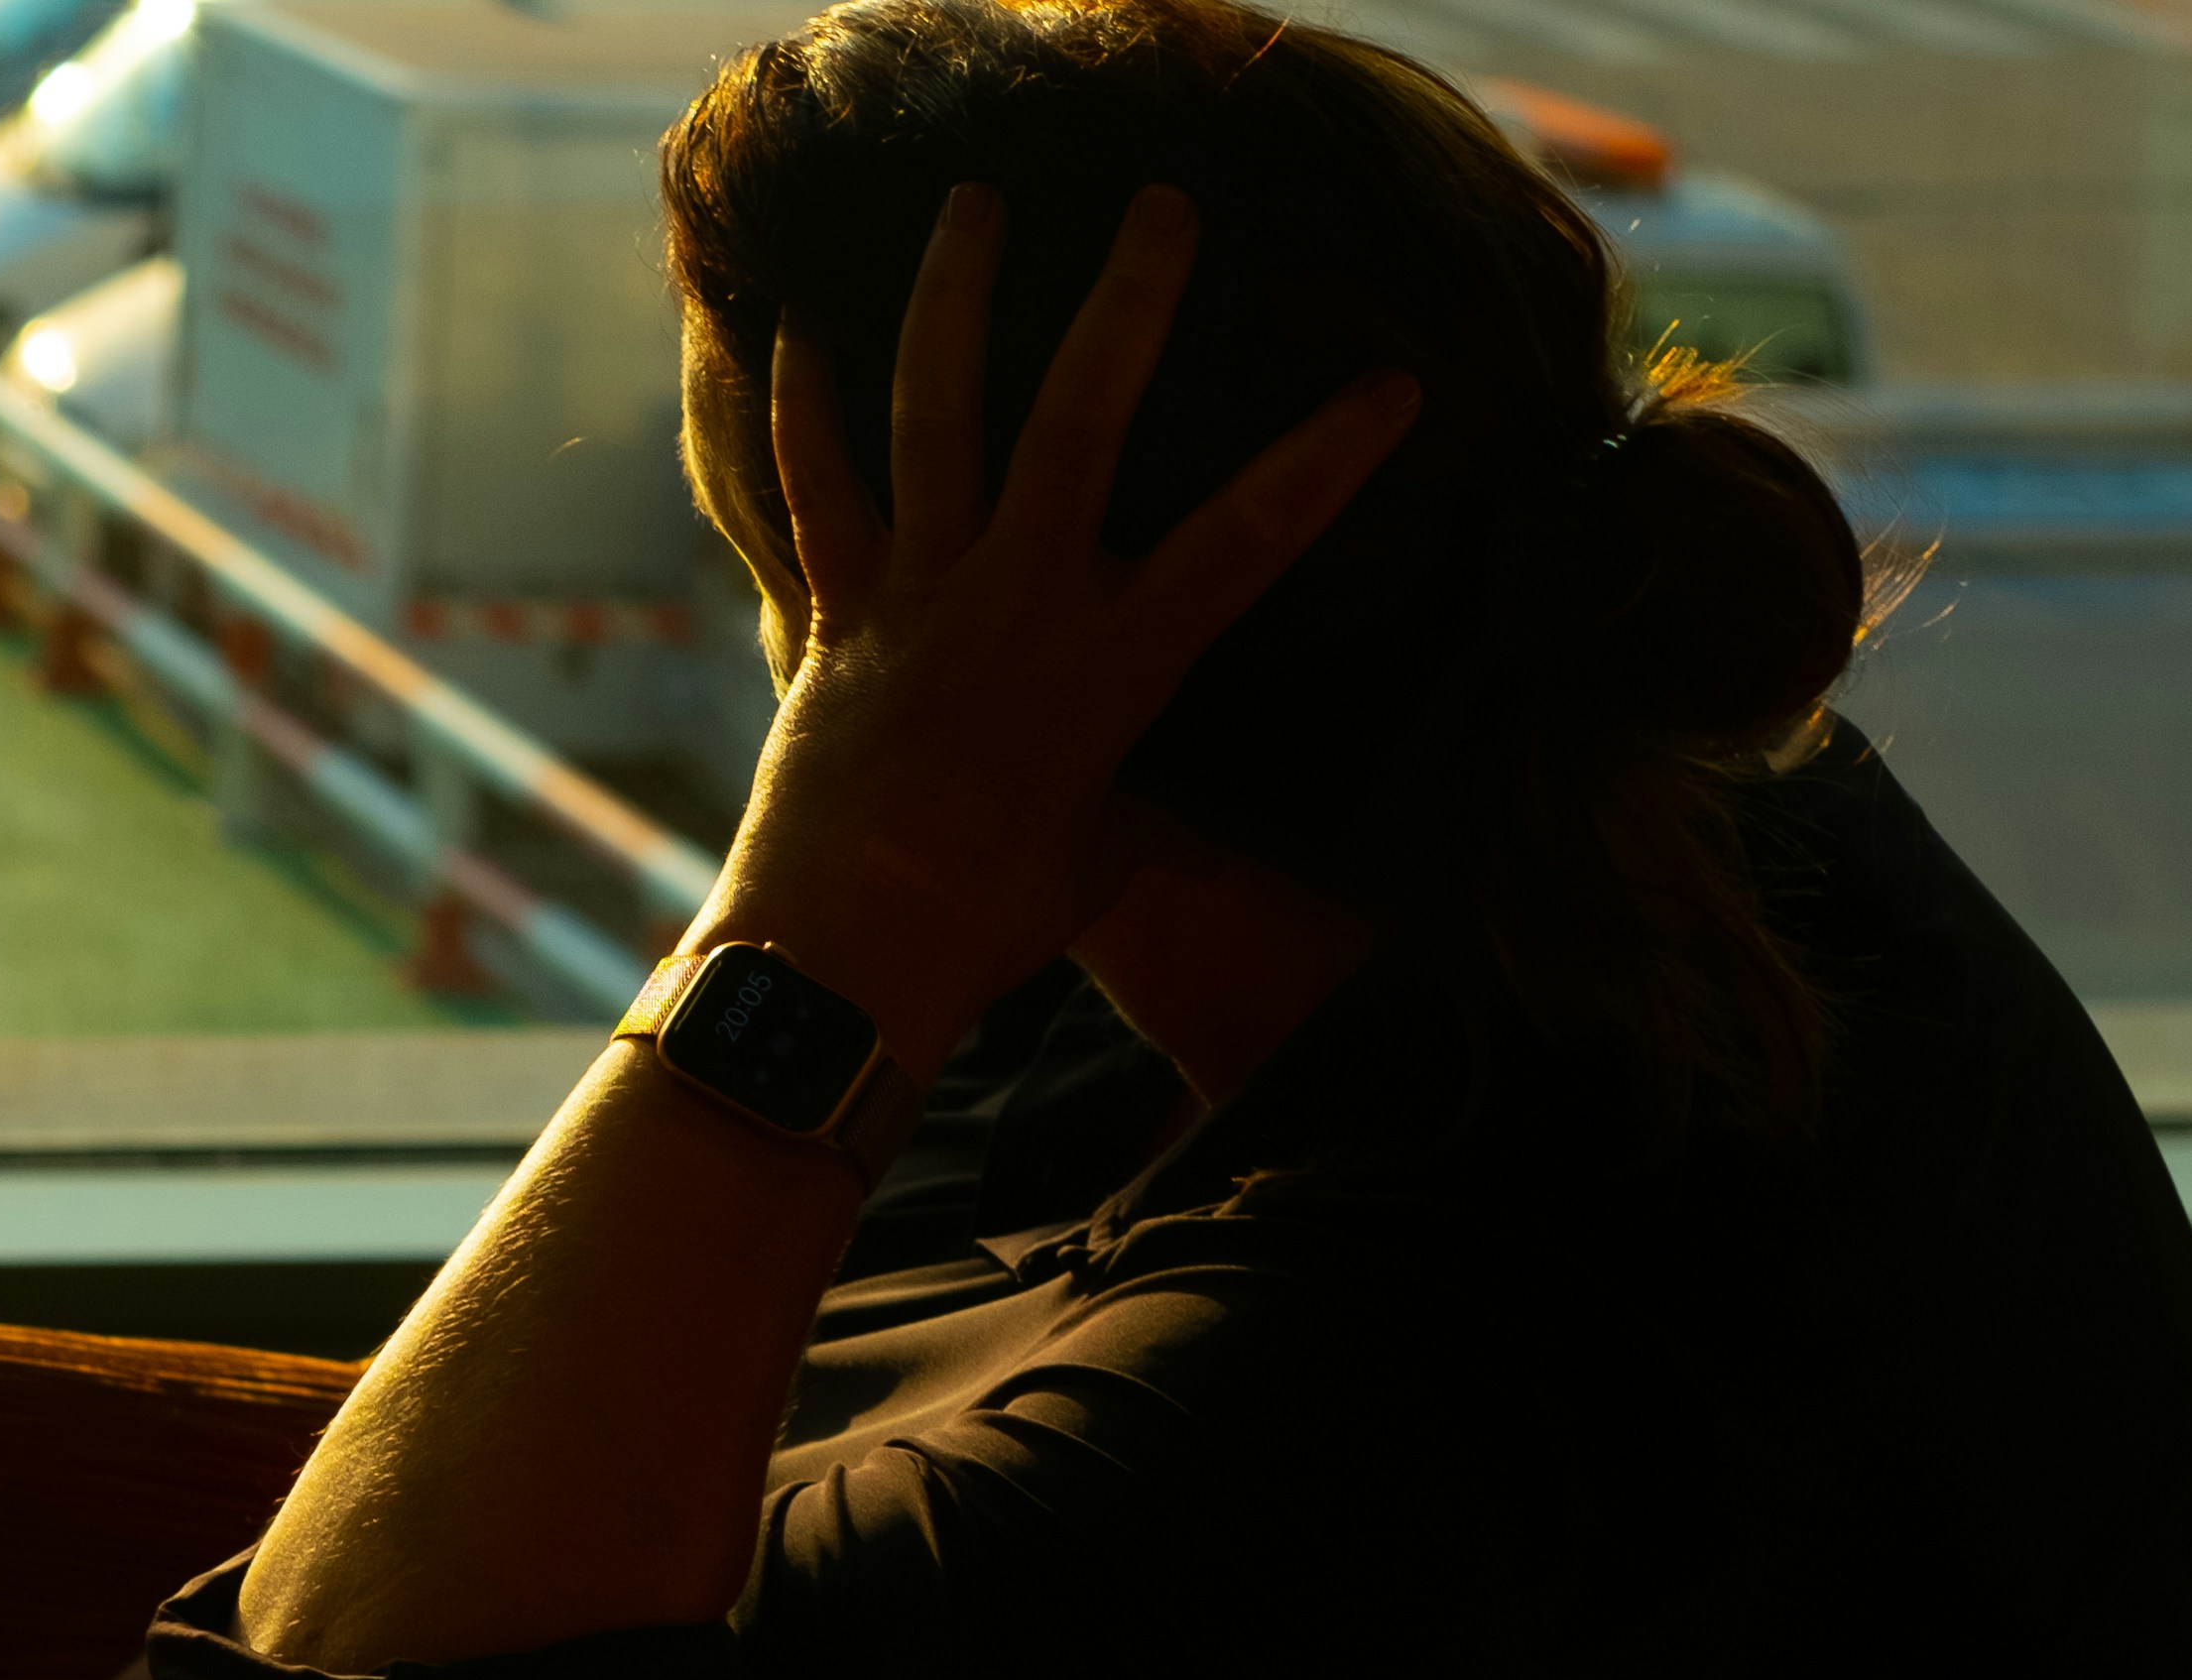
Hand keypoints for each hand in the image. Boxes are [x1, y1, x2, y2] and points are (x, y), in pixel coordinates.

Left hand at [705, 183, 1419, 1072]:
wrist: (838, 965)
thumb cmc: (991, 928)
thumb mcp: (1107, 859)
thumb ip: (1149, 798)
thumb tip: (1201, 811)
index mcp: (1110, 670)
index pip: (1243, 545)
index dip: (1323, 462)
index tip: (1392, 386)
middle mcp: (1014, 608)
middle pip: (1077, 425)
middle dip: (1126, 306)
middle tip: (1162, 208)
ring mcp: (915, 601)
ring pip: (933, 419)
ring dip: (951, 301)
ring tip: (971, 203)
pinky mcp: (835, 619)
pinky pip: (815, 494)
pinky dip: (805, 410)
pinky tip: (799, 327)